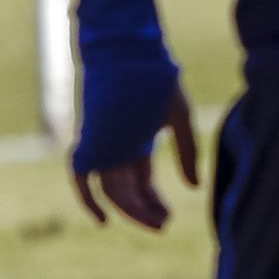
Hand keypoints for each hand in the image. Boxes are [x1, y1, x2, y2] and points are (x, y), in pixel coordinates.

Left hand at [73, 83, 196, 232]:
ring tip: (156, 221)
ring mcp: (103, 146)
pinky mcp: (91, 141)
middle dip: (144, 211)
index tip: (167, 218)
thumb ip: (186, 151)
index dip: (152, 203)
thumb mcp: (179, 118)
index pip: (140, 183)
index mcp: (136, 143)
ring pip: (112, 189)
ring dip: (132, 209)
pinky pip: (84, 178)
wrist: (130, 52)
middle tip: (163, 226)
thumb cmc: (157, 80)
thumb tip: (194, 187)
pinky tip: (102, 218)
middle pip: (125, 191)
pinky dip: (88, 200)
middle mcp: (116, 149)